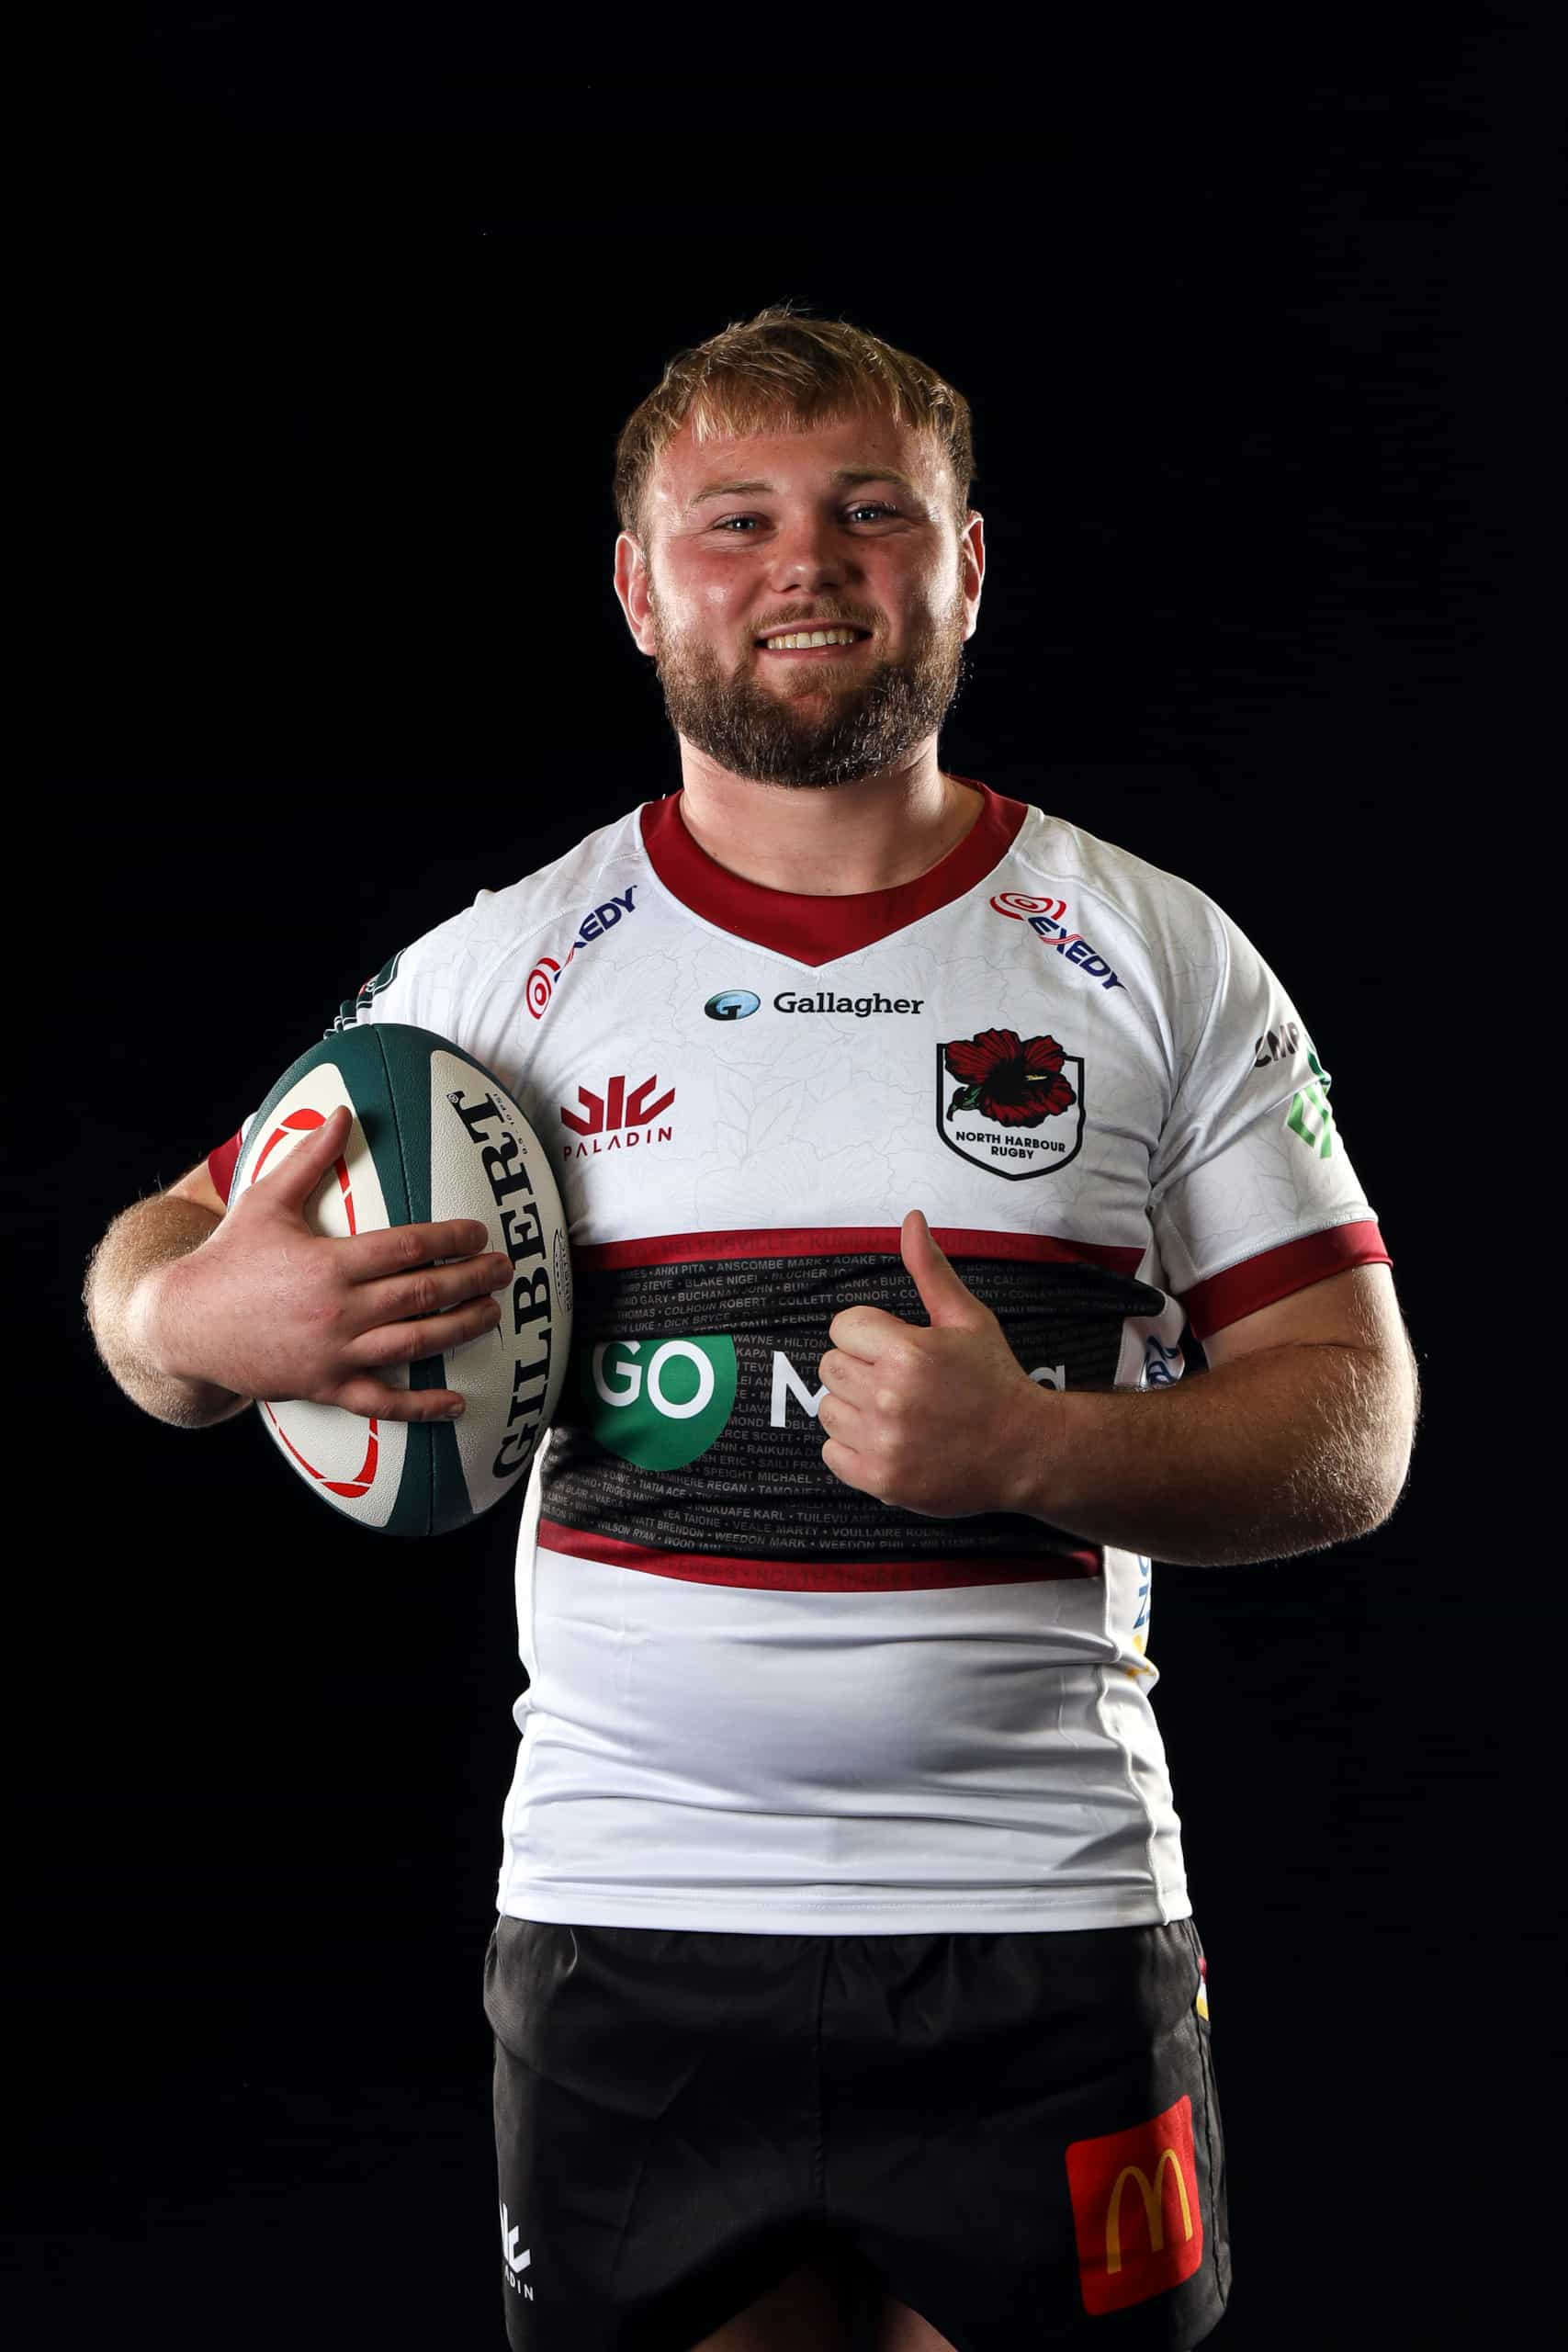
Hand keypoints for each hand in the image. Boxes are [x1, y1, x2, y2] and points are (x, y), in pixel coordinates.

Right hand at [148, 1104, 513, 1422]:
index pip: (407, 1247)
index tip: (479, 1232)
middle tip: (505, 1269)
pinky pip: (382, 1402)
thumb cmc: (228, 1258)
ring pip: (415, 1343)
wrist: (183, 1325)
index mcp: (328, 1262)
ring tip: (494, 1313)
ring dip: (463, 1328)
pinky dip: (423, 1407)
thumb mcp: (264, 1200)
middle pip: (423, 1293)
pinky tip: (457, 1404)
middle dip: (472, 1280)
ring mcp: (334, 1352)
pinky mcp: (326, 1387)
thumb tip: (343, 1112)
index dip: (451, 1239)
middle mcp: (337, 1309)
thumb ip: (309, 1157)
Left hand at [817, 1211, 1050, 1517]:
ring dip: (854, 1408)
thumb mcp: (967, 1319)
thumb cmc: (995, 1381)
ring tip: (894, 1412)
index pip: (842, 1327)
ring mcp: (883, 1442)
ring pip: (828, 1409)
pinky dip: (852, 1448)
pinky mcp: (880, 1480)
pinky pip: (831, 1453)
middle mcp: (891, 1396)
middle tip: (898, 1381)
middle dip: (860, 1368)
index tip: (895, 1348)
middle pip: (831, 1366)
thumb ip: (930, 1270)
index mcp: (909, 1351)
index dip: (868, 1334)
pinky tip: (887, 1440)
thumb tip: (910, 1219)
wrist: (1026, 1452)